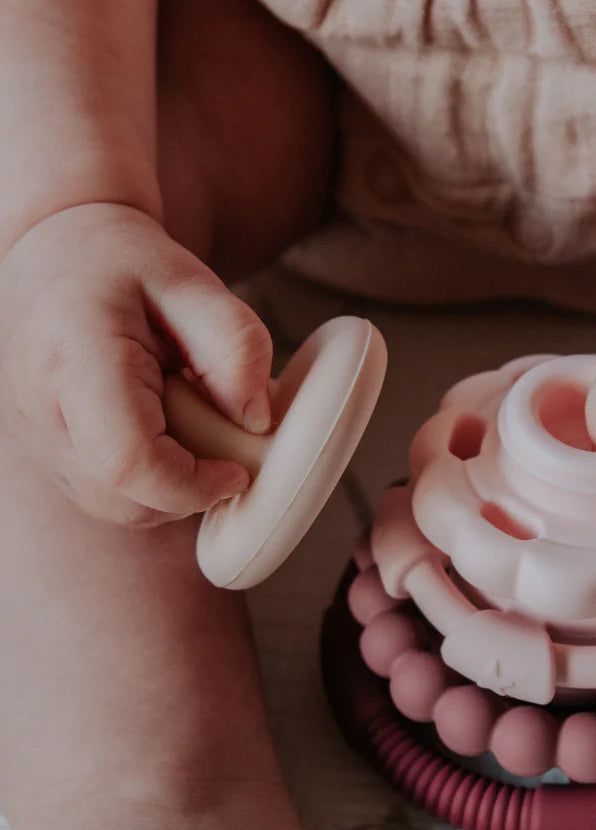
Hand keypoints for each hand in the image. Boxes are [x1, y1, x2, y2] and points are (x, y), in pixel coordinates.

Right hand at [0, 203, 273, 525]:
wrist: (56, 249)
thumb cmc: (126, 263)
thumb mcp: (194, 284)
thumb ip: (236, 348)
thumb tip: (256, 422)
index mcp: (75, 356)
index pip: (128, 460)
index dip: (192, 484)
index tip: (237, 470)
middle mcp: (40, 405)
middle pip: (120, 497)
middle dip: (187, 492)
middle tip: (220, 447)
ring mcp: (33, 434)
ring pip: (111, 506)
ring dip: (168, 491)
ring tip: (188, 428)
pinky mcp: (42, 450)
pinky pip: (102, 495)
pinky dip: (146, 485)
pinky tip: (164, 436)